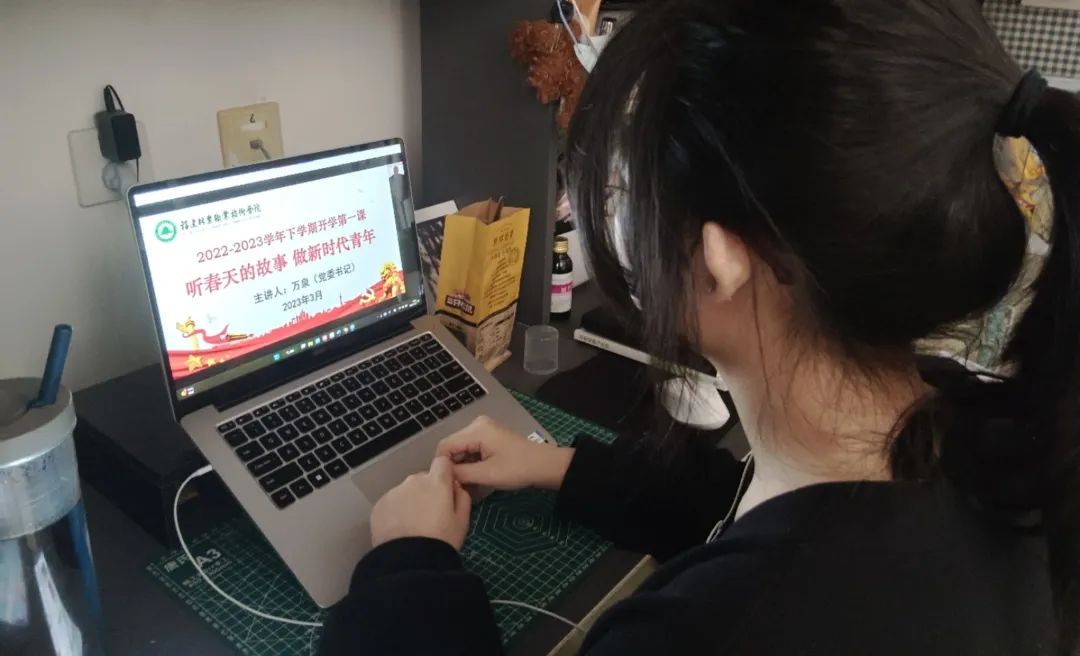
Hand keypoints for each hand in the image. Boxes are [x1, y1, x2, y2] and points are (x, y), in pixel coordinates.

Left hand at [370, 456, 471, 549]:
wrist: (409, 562)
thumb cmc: (441, 541)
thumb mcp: (462, 521)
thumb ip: (462, 497)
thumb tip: (455, 487)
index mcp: (437, 482)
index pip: (442, 462)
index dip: (445, 474)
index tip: (446, 489)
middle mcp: (413, 481)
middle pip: (423, 478)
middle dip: (427, 491)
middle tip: (429, 516)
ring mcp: (394, 492)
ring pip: (406, 491)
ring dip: (410, 502)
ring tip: (413, 526)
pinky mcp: (379, 505)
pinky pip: (391, 503)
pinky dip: (395, 512)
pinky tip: (400, 530)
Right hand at [435, 416, 573, 495]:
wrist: (545, 466)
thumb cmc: (518, 469)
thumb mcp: (486, 474)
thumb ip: (460, 474)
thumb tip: (441, 476)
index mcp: (475, 430)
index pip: (445, 447)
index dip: (443, 467)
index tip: (446, 485)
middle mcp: (477, 425)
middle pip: (453, 448)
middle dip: (454, 469)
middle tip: (458, 489)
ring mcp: (484, 431)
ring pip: (462, 452)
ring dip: (464, 470)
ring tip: (468, 487)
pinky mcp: (489, 439)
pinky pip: (472, 452)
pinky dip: (472, 466)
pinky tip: (476, 480)